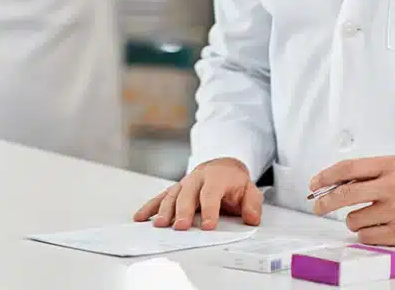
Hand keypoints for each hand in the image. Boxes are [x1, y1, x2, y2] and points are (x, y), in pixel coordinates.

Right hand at [133, 158, 261, 230]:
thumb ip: (252, 203)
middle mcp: (198, 177)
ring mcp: (185, 182)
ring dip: (165, 209)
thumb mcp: (249, 189)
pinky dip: (151, 206)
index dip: (210, 209)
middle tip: (180, 227)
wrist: (223, 166)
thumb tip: (251, 218)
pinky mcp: (176, 188)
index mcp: (217, 176)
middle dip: (183, 210)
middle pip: (189, 192)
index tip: (208, 226)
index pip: (212, 192)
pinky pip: (162, 196)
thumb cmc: (234, 182)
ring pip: (173, 193)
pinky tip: (141, 217)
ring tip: (160, 225)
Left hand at [310, 157, 394, 246]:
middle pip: (345, 194)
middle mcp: (390, 187)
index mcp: (388, 166)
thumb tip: (335, 183)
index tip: (314, 183)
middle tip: (318, 206)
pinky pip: (366, 236)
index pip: (348, 168)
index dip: (326, 176)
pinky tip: (377, 227)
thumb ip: (368, 173)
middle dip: (325, 201)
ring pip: (354, 219)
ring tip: (367, 216)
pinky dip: (365, 233)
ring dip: (353, 220)